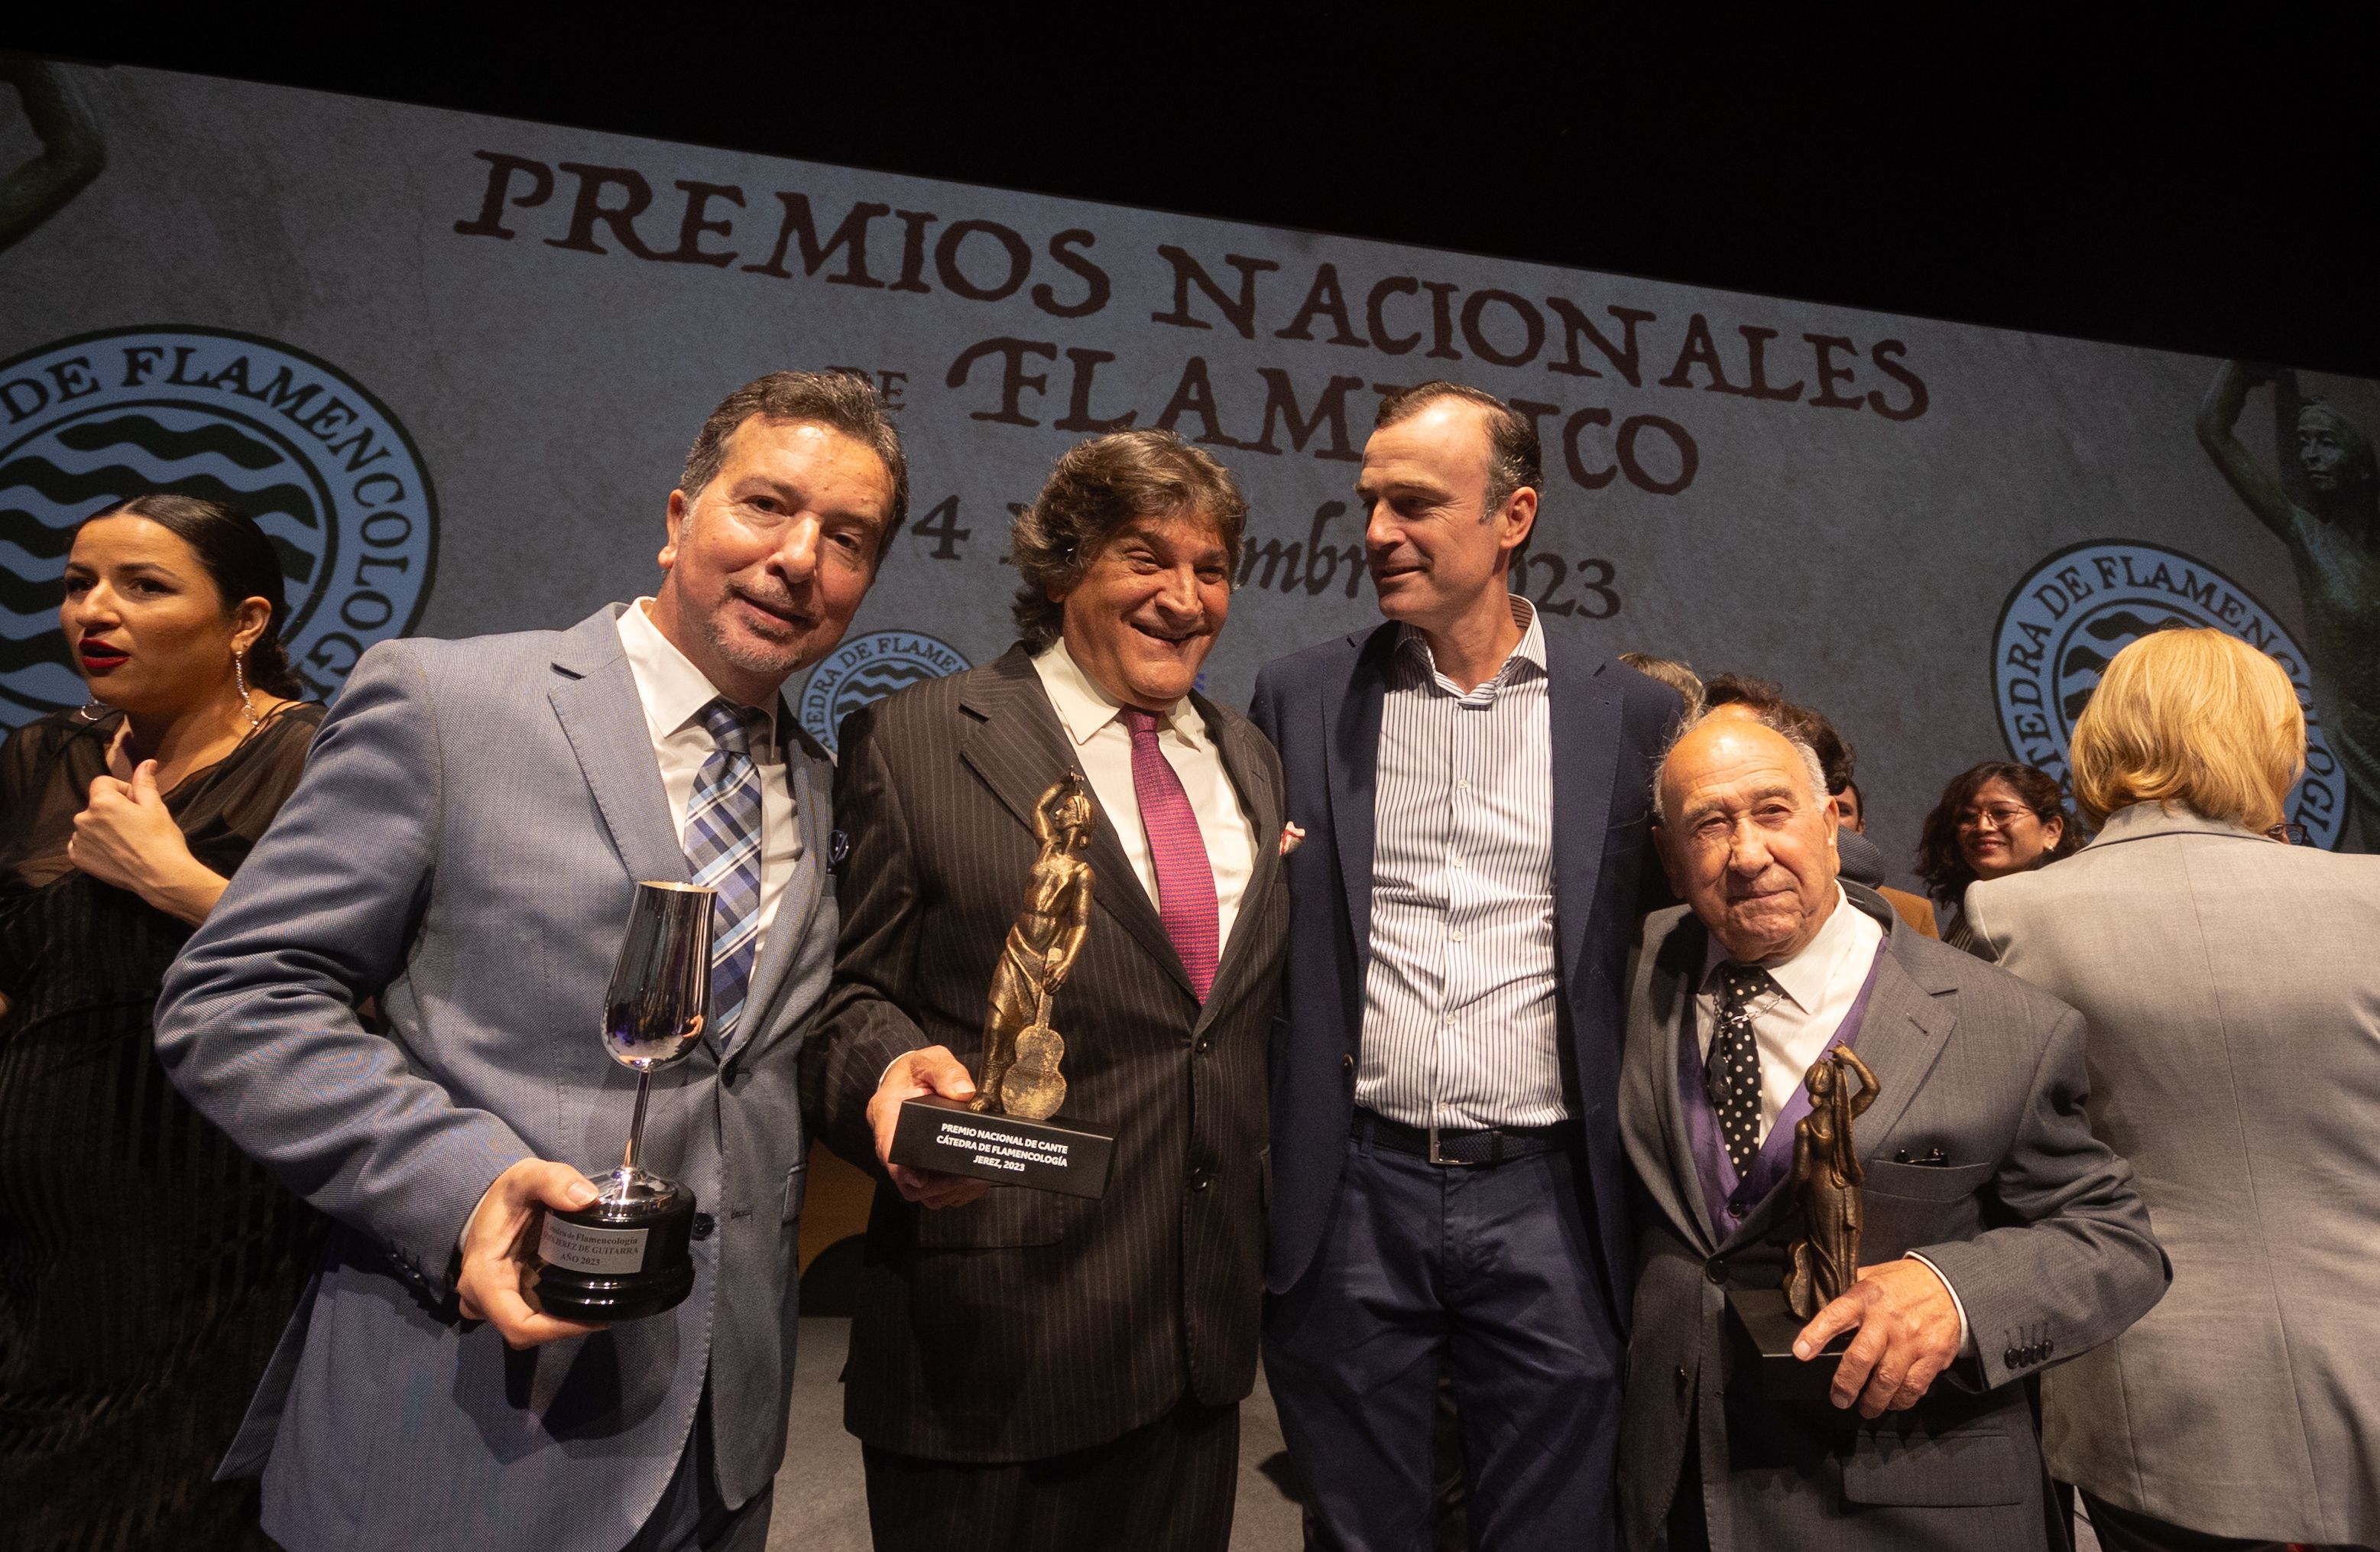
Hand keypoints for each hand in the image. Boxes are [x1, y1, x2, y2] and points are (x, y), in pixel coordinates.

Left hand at [69, 728, 188, 895]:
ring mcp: (78, 840)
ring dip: (103, 828)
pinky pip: (83, 844)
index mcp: (102, 801)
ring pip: (90, 825)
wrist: (161, 876)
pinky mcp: (78, 858)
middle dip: (112, 810)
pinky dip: (95, 845)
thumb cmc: (161, 838)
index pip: (103, 783)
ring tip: (126, 842)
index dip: (122, 790)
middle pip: (96, 805)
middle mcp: (83, 818)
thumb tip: (147, 762)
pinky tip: (114, 853)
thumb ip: (144, 783)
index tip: (137, 804)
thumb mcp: (155, 807)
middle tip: (135, 825)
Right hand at [456, 1159, 608, 1347]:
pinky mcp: (509, 1298)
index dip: (557, 1331)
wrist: (494, 1199)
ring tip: (599, 1303)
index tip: (595, 1320)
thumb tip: (586, 1198)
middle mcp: (482, 1299)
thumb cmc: (508, 1193)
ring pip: (531, 1328)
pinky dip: (558, 1313)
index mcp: (483, 1278)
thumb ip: (554, 1181)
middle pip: (527, 1333)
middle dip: (564, 1327)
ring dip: (562, 1321)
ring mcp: (494, 1303)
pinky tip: (585, 1297)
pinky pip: (533, 1316)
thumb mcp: (527, 1176)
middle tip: (603, 1310)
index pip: (518, 1326)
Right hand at [867, 1046, 988, 1209]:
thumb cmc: (917, 1070)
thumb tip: (964, 1092)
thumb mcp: (930, 1060)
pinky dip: (956, 1193)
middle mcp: (892, 1140)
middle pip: (906, 1180)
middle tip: (966, 1178)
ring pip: (922, 1192)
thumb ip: (946, 1071)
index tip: (919, 1179)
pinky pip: (935, 1192)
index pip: (888, 1146)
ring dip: (948, 1192)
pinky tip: (975, 1182)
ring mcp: (908, 1156)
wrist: (913, 1077)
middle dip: (936, 1186)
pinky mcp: (922, 1165)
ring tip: (975, 1181)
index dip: (901, 1169)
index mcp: (887, 1113)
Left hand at [1793, 1259, 1963, 1417]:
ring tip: (1865, 1407)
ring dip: (1873, 1400)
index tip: (1801, 1352)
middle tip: (1839, 1399)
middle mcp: (1887, 1320)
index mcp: (1866, 1298)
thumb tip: (1814, 1307)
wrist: (1948, 1284)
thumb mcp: (1870, 1277)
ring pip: (1887, 1380)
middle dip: (1845, 1384)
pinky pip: (1913, 1386)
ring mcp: (1911, 1339)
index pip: (1835, 1316)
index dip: (1815, 1335)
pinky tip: (1892, 1402)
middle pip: (1860, 1358)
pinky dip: (1900, 1400)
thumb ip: (1846, 1293)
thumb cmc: (1902, 1284)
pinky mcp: (1933, 1355)